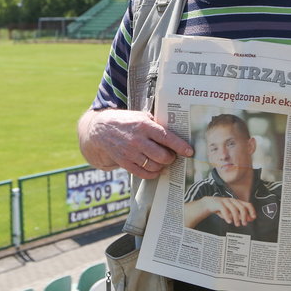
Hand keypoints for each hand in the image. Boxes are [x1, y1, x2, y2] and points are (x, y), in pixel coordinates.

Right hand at [77, 108, 193, 178]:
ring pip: (154, 166)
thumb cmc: (125, 121)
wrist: (100, 129)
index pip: (167, 137)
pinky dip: (152, 174)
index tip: (189, 151)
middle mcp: (138, 140)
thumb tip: (176, 130)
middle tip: (171, 155)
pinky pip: (143, 174)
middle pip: (162, 156)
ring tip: (161, 161)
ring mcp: (130, 153)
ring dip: (161, 166)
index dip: (180, 146)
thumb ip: (155, 124)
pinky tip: (154, 169)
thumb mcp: (140, 116)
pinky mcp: (124, 162)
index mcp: (144, 126)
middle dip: (171, 158)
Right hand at [203, 196, 256, 225]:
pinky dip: (227, 216)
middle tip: (244, 224)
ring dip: (237, 218)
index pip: (248, 205)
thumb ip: (241, 215)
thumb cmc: (222, 208)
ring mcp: (226, 201)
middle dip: (244, 216)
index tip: (253, 217)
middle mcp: (233, 201)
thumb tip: (250, 219)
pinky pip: (224, 209)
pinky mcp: (219, 203)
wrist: (210, 204)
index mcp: (237, 202)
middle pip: (242, 207)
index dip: (252, 211)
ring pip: (234, 209)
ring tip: (237, 224)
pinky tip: (229, 221)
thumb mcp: (232, 213)